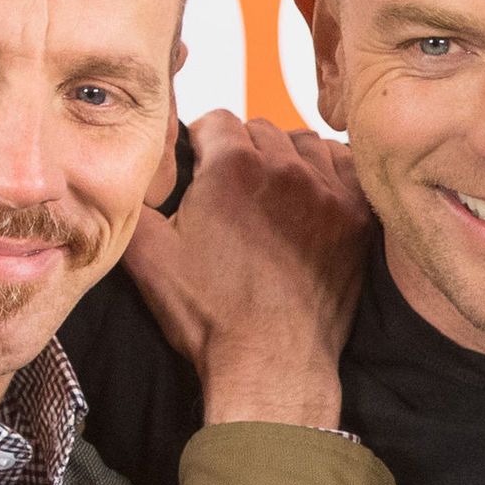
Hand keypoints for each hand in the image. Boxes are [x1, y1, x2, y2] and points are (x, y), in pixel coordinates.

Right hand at [126, 112, 369, 427]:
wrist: (271, 364)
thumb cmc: (209, 315)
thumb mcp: (146, 254)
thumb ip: (133, 198)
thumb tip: (125, 169)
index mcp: (232, 167)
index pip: (216, 120)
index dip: (201, 143)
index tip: (199, 168)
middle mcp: (287, 169)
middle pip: (261, 130)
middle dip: (242, 151)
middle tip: (230, 190)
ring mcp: (329, 192)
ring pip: (305, 145)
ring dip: (286, 159)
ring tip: (269, 193)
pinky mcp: (358, 217)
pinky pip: (346, 168)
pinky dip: (328, 174)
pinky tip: (311, 197)